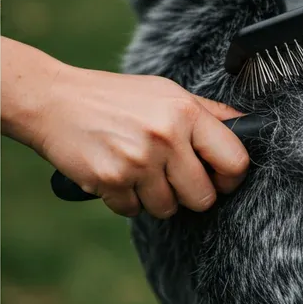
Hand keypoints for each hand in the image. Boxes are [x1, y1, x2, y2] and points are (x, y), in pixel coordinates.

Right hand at [2, 39, 249, 218]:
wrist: (53, 100)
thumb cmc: (112, 96)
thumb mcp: (163, 92)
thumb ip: (206, 113)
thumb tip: (248, 129)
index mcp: (184, 111)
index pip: (235, 162)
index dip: (230, 178)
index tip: (218, 178)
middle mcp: (164, 136)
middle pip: (203, 197)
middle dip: (189, 194)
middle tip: (170, 176)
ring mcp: (137, 161)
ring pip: (167, 209)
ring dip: (154, 198)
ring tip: (138, 170)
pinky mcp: (110, 181)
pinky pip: (133, 211)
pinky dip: (125, 200)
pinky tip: (115, 174)